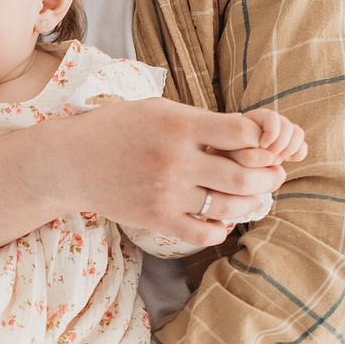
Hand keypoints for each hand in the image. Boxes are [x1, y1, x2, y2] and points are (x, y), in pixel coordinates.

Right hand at [53, 96, 295, 244]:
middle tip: (274, 174)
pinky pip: (206, 233)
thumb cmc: (120, 129)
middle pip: (245, 176)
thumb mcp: (160, 110)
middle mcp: (176, 161)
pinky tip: (221, 217)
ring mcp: (167, 194)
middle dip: (270, 176)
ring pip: (231, 207)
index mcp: (180, 125)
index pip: (244, 133)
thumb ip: (202, 121)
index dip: (264, 140)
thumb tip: (252, 134)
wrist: (71, 161)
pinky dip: (222, 228)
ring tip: (255, 196)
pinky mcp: (157, 220)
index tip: (266, 144)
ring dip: (253, 203)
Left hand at [233, 106, 307, 166]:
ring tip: (275, 161)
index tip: (262, 146)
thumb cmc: (229, 155)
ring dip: (290, 149)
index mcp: (257, 117)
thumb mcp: (234, 150)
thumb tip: (269, 155)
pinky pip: (302, 147)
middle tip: (268, 158)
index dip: (271, 133)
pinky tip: (289, 160)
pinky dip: (298, 154)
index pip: (272, 118)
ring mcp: (283, 134)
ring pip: (297, 134)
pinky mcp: (289, 147)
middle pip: (287, 126)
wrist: (233, 163)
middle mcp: (272, 122)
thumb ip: (247, 151)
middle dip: (280, 144)